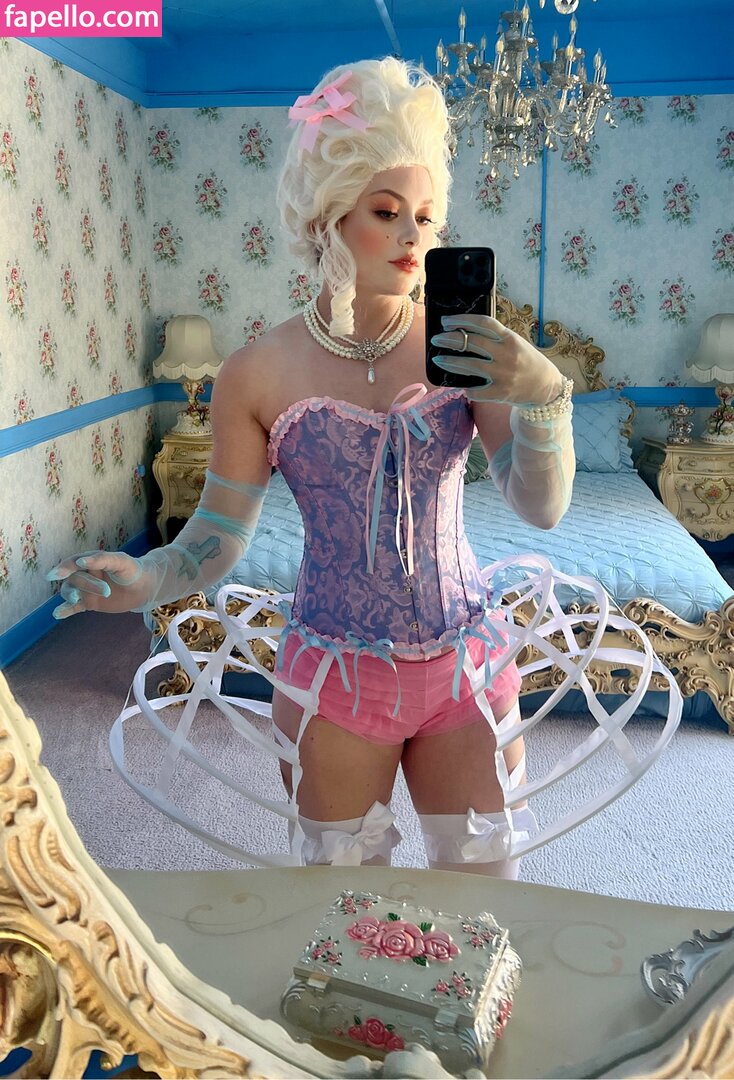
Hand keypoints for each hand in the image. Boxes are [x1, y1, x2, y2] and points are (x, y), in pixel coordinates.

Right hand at [47, 550, 143, 619]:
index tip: (57, 574)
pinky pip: (73, 607)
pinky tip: (57, 614)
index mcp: (91, 560)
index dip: (64, 568)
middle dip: (88, 585)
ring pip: (70, 592)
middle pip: (74, 579)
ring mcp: (86, 590)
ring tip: (76, 600)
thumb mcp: (120, 561)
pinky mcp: (89, 603)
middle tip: (107, 591)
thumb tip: (80, 561)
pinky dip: (65, 610)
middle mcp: (84, 574)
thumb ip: (101, 559)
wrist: (143, 587)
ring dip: (71, 596)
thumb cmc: (131, 570)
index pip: (73, 563)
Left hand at [430, 314, 563, 405]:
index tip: (446, 321)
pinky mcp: (501, 393)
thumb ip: (495, 338)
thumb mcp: (515, 343)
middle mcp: (507, 355)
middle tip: (436, 339)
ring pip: (469, 366)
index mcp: (510, 338)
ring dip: (449, 361)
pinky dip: (465, 387)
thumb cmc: (527, 361)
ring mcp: (503, 375)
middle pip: (472, 343)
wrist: (547, 388)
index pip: (483, 323)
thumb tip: (464, 332)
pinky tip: (459, 384)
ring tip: (438, 359)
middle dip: (449, 339)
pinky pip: (475, 390)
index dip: (462, 320)